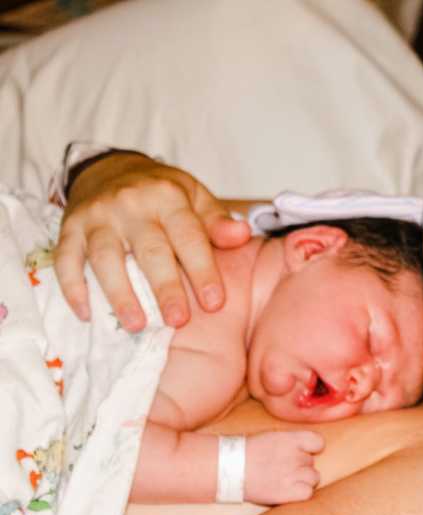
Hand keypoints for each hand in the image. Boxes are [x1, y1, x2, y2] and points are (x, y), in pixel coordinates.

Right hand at [54, 152, 250, 330]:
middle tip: (178, 321)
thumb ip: (217, 222)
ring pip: (106, 258)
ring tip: (137, 325)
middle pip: (150, 251)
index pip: (189, 236)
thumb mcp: (195, 197)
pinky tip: (87, 314)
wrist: (110, 168)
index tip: (214, 302)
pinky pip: (66, 259)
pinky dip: (73, 287)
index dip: (203, 270)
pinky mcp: (70, 227)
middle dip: (164, 288)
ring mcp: (98, 216)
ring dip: (121, 294)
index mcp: (168, 197)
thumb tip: (242, 236)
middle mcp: (131, 204)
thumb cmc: (162, 193)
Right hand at [244, 430, 323, 504]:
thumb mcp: (270, 437)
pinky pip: (308, 493)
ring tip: (284, 480)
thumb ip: (290, 442)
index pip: (318, 442)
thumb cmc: (244, 452)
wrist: (228, 468)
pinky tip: (288, 491)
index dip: (312, 449)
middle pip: (311, 462)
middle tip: (281, 469)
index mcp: (291, 439)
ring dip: (303, 480)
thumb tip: (304, 449)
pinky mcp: (289, 492)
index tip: (302, 452)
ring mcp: (293, 474)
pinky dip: (301, 493)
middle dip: (300, 466)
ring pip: (313, 478)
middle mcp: (296, 456)